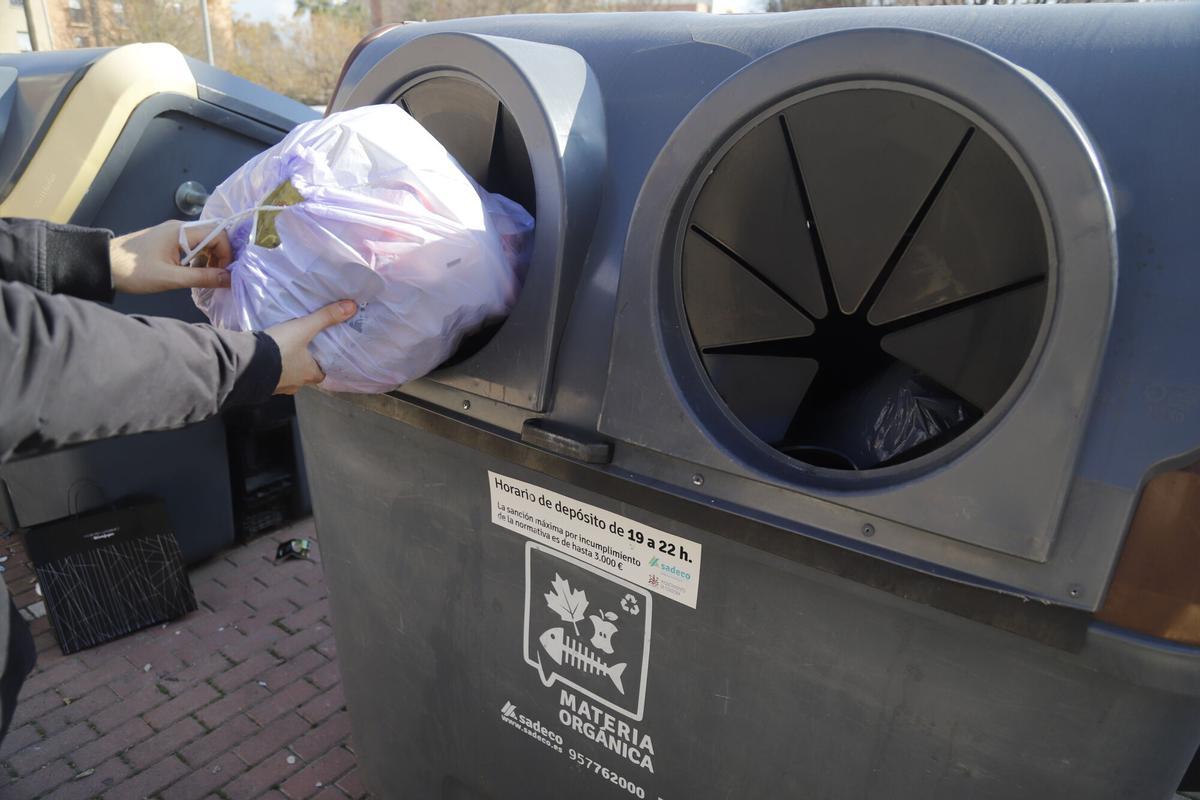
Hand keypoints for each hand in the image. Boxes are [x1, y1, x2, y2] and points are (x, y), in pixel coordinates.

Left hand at [110, 220, 232, 293]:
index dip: (227, 253)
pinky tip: (191, 272)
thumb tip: (229, 279)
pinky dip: (198, 258)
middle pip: (213, 235)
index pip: (218, 234)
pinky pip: (192, 244)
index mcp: (182, 231)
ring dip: (210, 258)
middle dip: (220, 256)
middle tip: (217, 277)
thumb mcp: (170, 278)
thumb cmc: (134, 272)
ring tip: (204, 277)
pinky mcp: (167, 239)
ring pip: (203, 241)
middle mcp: (180, 227)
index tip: (224, 273)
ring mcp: (173, 232)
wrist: (103, 265)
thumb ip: (201, 277)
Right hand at [266, 300, 357, 394]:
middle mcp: (295, 384)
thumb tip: (352, 307)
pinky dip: (269, 369)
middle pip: (303, 376)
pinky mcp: (260, 385)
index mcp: (309, 374)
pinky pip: (269, 378)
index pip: (321, 374)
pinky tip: (265, 358)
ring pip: (286, 377)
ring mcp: (277, 387)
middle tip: (300, 351)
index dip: (321, 365)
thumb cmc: (280, 348)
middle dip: (302, 366)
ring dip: (285, 367)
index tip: (320, 355)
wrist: (246, 362)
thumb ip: (325, 317)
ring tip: (282, 352)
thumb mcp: (304, 328)